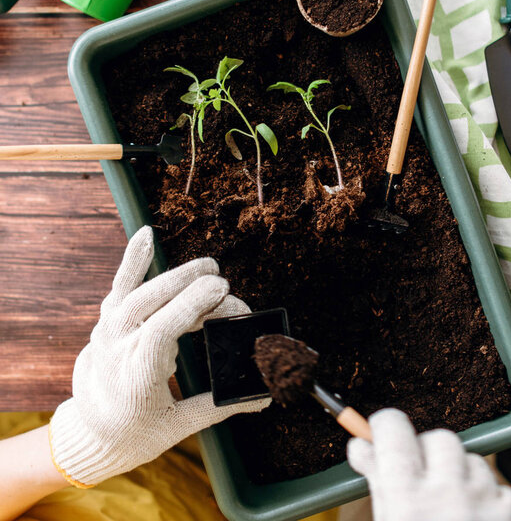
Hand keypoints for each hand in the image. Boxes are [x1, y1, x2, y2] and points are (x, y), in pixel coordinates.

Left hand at [49, 226, 268, 487]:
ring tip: (209, 267)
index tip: (223, 293)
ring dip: (176, 275)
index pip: (160, 332)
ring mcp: (108, 331)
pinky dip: (134, 259)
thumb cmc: (135, 432)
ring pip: (138, 291)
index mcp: (134, 379)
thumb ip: (221, 406)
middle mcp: (116, 350)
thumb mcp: (178, 425)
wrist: (90, 430)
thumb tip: (265, 399)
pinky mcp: (109, 319)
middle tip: (224, 284)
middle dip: (192, 289)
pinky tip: (146, 234)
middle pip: (153, 305)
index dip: (191, 306)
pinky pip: (120, 284)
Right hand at [347, 409, 510, 520]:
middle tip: (424, 482)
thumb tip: (361, 446)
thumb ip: (377, 482)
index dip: (385, 428)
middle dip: (430, 455)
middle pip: (439, 438)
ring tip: (456, 515)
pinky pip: (506, 491)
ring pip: (476, 462)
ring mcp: (491, 503)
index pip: (393, 426)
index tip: (383, 436)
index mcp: (406, 494)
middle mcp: (450, 490)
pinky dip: (495, 505)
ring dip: (465, 480)